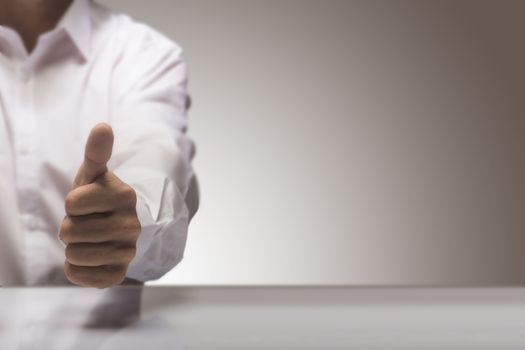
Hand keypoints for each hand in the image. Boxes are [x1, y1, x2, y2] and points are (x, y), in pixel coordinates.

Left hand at [60, 123, 140, 287]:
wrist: (117, 228)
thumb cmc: (98, 199)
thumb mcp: (94, 175)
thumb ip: (96, 152)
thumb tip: (103, 126)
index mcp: (125, 195)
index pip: (72, 202)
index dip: (72, 203)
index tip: (86, 203)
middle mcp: (131, 224)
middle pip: (69, 231)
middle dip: (70, 227)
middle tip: (86, 223)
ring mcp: (128, 251)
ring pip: (74, 254)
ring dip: (72, 247)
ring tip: (88, 240)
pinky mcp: (120, 273)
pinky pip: (82, 276)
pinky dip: (76, 269)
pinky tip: (88, 259)